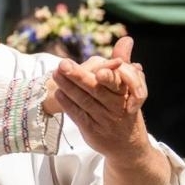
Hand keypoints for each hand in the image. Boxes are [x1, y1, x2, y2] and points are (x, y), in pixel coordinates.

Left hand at [52, 37, 149, 153]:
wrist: (127, 145)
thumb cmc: (126, 108)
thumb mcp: (129, 86)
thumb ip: (124, 62)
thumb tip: (126, 38)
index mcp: (126, 95)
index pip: (118, 84)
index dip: (109, 77)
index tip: (100, 70)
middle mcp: (116, 108)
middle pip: (96, 91)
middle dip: (79, 77)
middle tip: (63, 64)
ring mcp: (104, 120)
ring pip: (85, 102)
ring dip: (69, 88)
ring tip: (55, 74)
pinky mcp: (92, 131)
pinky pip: (78, 115)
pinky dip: (68, 104)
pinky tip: (58, 92)